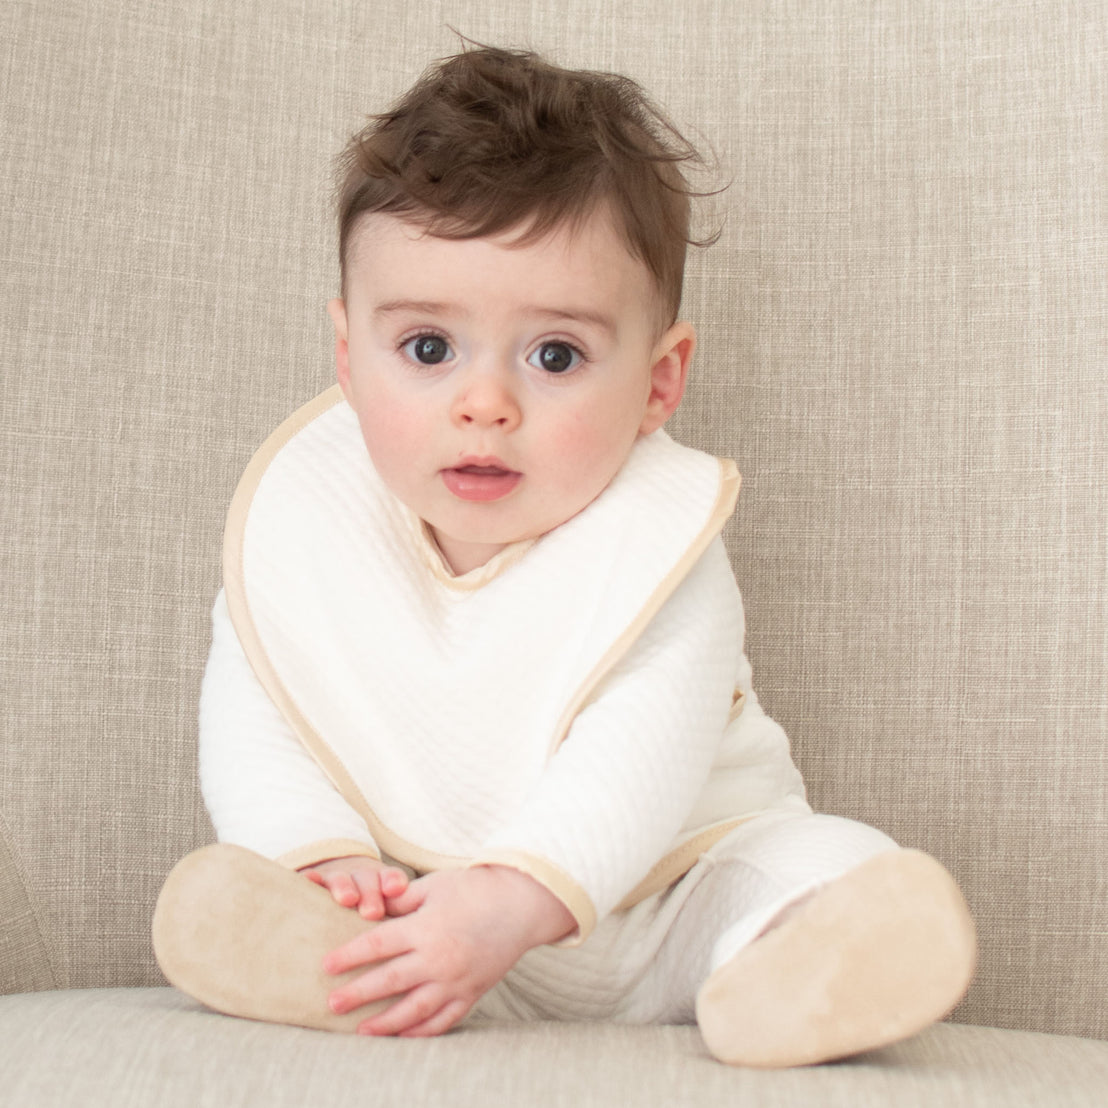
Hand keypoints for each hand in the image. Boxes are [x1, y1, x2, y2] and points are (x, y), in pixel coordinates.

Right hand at [301, 855, 409, 920]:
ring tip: (347, 900)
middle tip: (372, 911)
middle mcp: (362, 880)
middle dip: (370, 892)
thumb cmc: (376, 911)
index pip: (391, 880)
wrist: (345, 887)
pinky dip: (311, 879)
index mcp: (384, 885)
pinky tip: (309, 881)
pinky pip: (313, 879)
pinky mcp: (317, 883)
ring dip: (346, 886)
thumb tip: (427, 949)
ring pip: (342, 878)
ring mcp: (339, 880)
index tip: (396, 889)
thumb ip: (405, 929)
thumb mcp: (393, 917)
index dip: (392, 882)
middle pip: (368, 880)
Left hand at [322, 865, 575, 1037]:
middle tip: (331, 1004)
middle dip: (358, 994)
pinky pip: (443, 1020)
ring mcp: (457, 980)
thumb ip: (401, 901)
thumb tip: (369, 908)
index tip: (326, 964)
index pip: (379, 944)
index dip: (350, 955)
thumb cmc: (475, 888)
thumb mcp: (434, 885)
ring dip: (385, 1023)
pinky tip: (402, 1036)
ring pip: (414, 1010)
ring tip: (361, 1031)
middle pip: (390, 981)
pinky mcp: (472, 993)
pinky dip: (421, 1031)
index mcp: (427, 928)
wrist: (521, 904)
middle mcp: (440, 958)